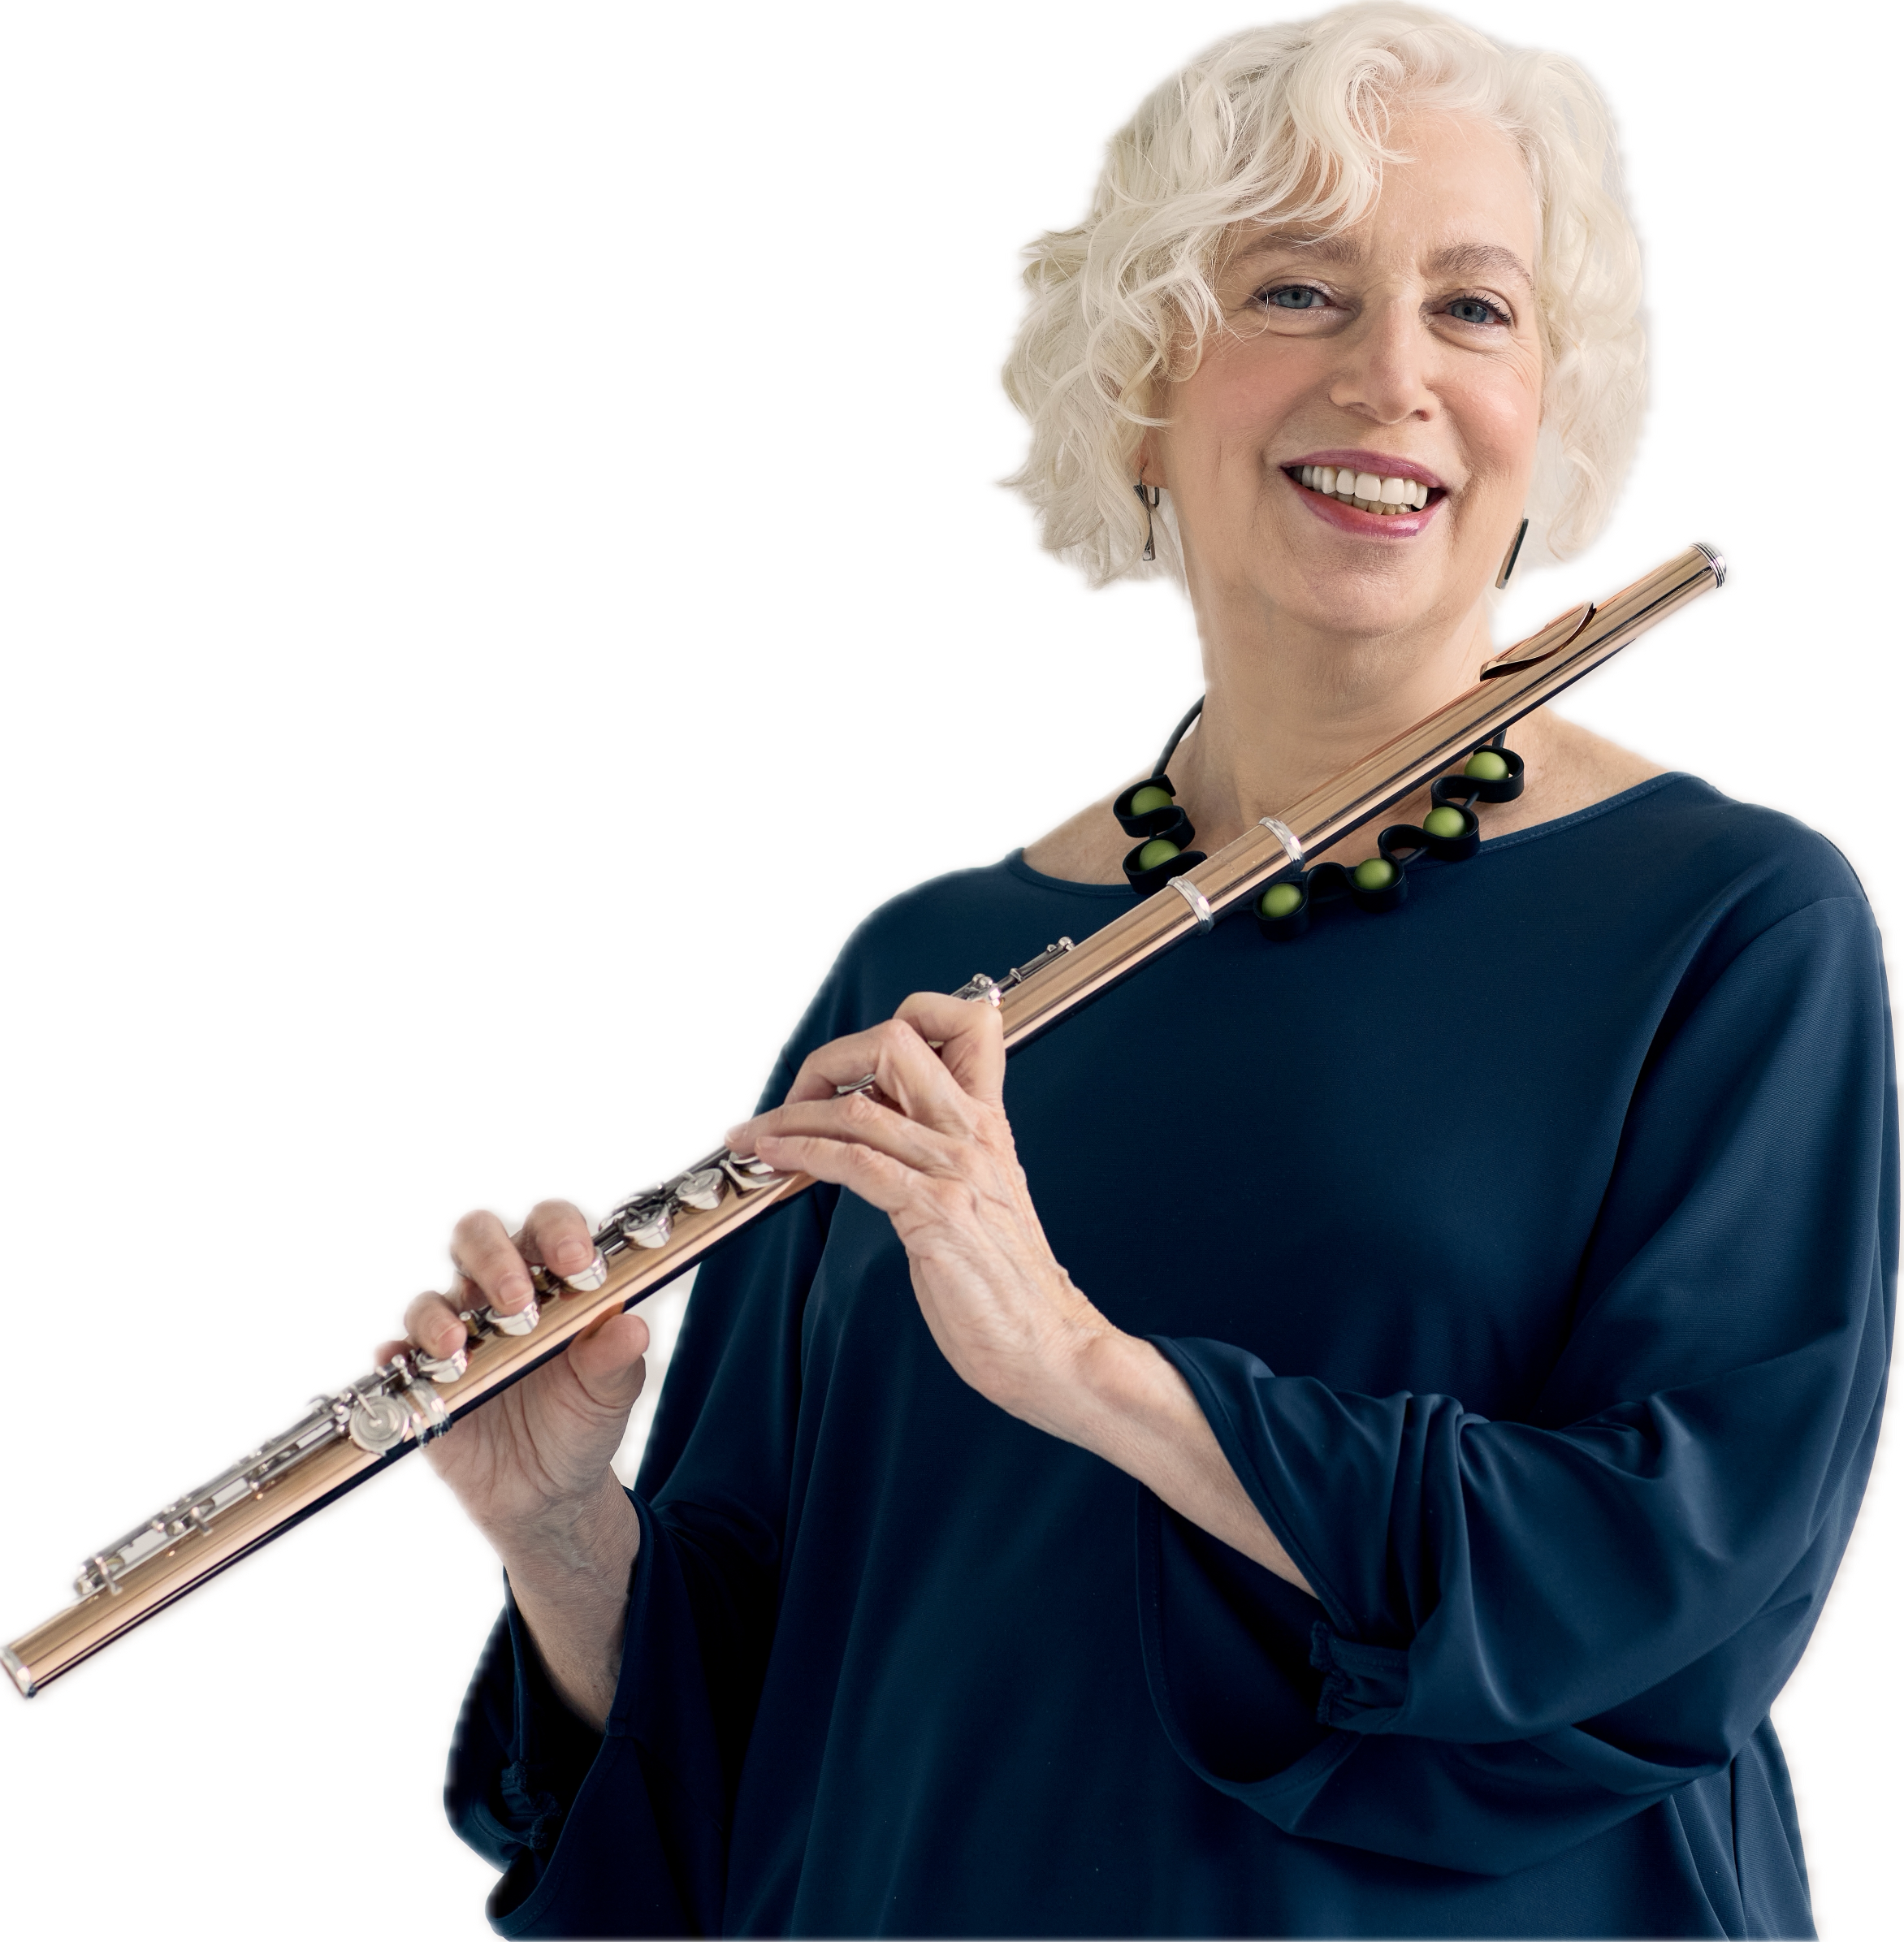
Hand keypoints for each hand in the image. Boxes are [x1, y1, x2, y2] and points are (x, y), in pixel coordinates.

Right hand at [375, 1196, 649, 1560]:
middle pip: (475, 1235)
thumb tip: (632, 1328)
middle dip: (494, 1260)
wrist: (548, 1488)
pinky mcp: (420, 1377)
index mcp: (552, 1274)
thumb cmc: (581, 1417)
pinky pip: (393, 1356)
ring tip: (459, 1346)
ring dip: (439, 1318)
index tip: (579, 1265)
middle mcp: (496, 1288)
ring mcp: (454, 1328)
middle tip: (518, 1302)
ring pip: (426, 1297)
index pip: (548, 1222)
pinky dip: (394, 1358)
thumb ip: (617, 1357)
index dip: (560, 1231)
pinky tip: (406, 1367)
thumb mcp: (612, 1390)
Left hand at [724, 993, 1111, 1431]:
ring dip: (788, 1116)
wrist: (1051, 1344)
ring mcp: (954, 1169)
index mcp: (988, 1123)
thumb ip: (940, 1152)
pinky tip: (776, 1159)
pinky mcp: (935, 1212)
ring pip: (858, 1107)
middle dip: (827, 1059)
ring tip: (753, 1135)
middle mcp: (972, 1133)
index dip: (903, 1017)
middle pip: (896, 1042)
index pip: (964, 1023)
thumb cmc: (1010, 1284)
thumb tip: (884, 1126)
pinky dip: (803, 1152)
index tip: (852, 1059)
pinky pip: (855, 1162)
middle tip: (793, 1095)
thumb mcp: (982, 1196)